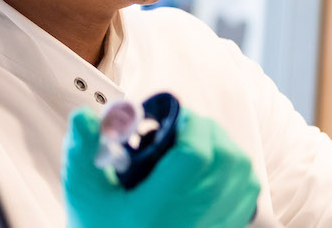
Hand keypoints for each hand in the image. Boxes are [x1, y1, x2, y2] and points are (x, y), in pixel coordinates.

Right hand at [63, 107, 259, 227]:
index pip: (196, 155)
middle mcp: (198, 215)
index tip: (171, 118)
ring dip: (219, 146)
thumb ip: (83, 153)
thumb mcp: (86, 195)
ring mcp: (220, 223)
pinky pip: (248, 186)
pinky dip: (232, 169)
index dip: (189, 126)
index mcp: (160, 207)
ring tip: (189, 149)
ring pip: (241, 167)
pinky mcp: (231, 225)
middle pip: (225, 156)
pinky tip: (206, 170)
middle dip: (202, 131)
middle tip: (175, 130)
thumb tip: (83, 115)